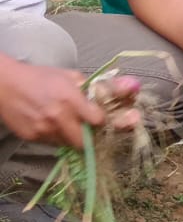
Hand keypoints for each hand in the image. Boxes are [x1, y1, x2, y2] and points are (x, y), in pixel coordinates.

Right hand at [0, 59, 130, 147]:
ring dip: (73, 139)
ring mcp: (44, 130)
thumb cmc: (41, 77)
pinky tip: (52, 125)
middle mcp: (58, 117)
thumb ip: (98, 86)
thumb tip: (130, 87)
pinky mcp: (32, 138)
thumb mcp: (72, 76)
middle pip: (85, 142)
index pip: (99, 121)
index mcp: (71, 99)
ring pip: (68, 145)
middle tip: (90, 130)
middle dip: (91, 138)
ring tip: (69, 125)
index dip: (104, 122)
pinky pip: (52, 144)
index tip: (103, 120)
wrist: (6, 85)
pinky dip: (57, 138)